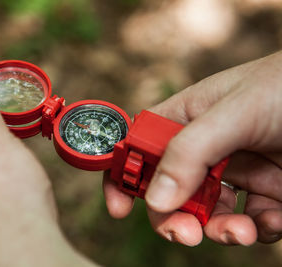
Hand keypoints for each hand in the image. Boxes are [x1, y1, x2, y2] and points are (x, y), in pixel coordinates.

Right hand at [103, 51, 281, 245]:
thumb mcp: (237, 110)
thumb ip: (191, 151)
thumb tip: (156, 199)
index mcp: (188, 117)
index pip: (142, 146)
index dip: (125, 173)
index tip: (119, 207)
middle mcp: (208, 147)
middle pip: (170, 188)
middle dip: (172, 215)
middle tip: (182, 234)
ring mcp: (239, 172)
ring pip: (208, 212)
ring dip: (217, 230)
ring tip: (238, 233)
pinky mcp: (269, 193)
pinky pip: (250, 223)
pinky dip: (258, 230)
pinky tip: (272, 220)